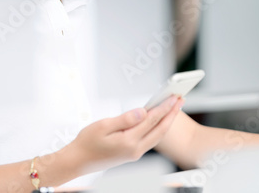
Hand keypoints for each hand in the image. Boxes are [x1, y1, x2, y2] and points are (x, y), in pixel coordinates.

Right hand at [64, 96, 184, 174]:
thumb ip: (125, 119)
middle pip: (160, 129)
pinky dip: (158, 129)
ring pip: (157, 136)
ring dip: (167, 121)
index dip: (164, 107)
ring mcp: (135, 153)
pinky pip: (151, 140)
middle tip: (180, 100)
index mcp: (128, 141)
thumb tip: (142, 112)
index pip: (151, 121)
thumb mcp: (103, 126)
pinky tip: (160, 120)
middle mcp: (135, 150)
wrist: (78, 161)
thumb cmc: (87, 143)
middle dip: (172, 114)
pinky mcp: (133, 154)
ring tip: (174, 108)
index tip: (173, 98)